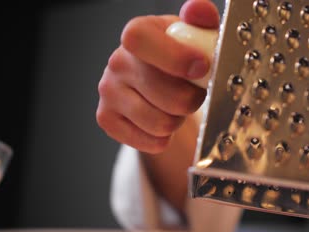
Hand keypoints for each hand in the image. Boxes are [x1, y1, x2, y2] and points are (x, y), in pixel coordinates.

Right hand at [96, 0, 219, 153]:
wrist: (159, 84)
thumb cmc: (179, 56)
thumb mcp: (194, 34)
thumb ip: (201, 20)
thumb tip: (198, 11)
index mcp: (137, 33)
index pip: (140, 39)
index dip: (174, 57)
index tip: (201, 68)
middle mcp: (117, 61)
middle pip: (161, 92)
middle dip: (191, 99)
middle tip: (196, 94)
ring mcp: (108, 91)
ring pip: (159, 122)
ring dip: (178, 120)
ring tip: (178, 107)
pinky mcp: (106, 119)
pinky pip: (150, 141)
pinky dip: (165, 137)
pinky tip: (164, 121)